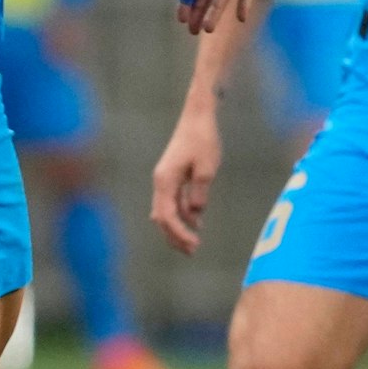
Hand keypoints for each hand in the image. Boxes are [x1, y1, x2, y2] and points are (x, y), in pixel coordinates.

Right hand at [150, 112, 222, 254]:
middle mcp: (161, 181)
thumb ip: (199, 192)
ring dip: (179, 227)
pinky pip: (175, 201)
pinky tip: (197, 222)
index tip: (193, 244)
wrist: (198, 117)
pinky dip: (184, 214)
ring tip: (193, 244)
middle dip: (175, 236)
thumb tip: (195, 212)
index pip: (166, 215)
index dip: (178, 232)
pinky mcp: (174, 176)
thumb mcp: (206, 168)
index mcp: (165, 180)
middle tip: (192, 251)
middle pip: (162, 217)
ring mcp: (166, 179)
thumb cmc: (203, 139)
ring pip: (167, 210)